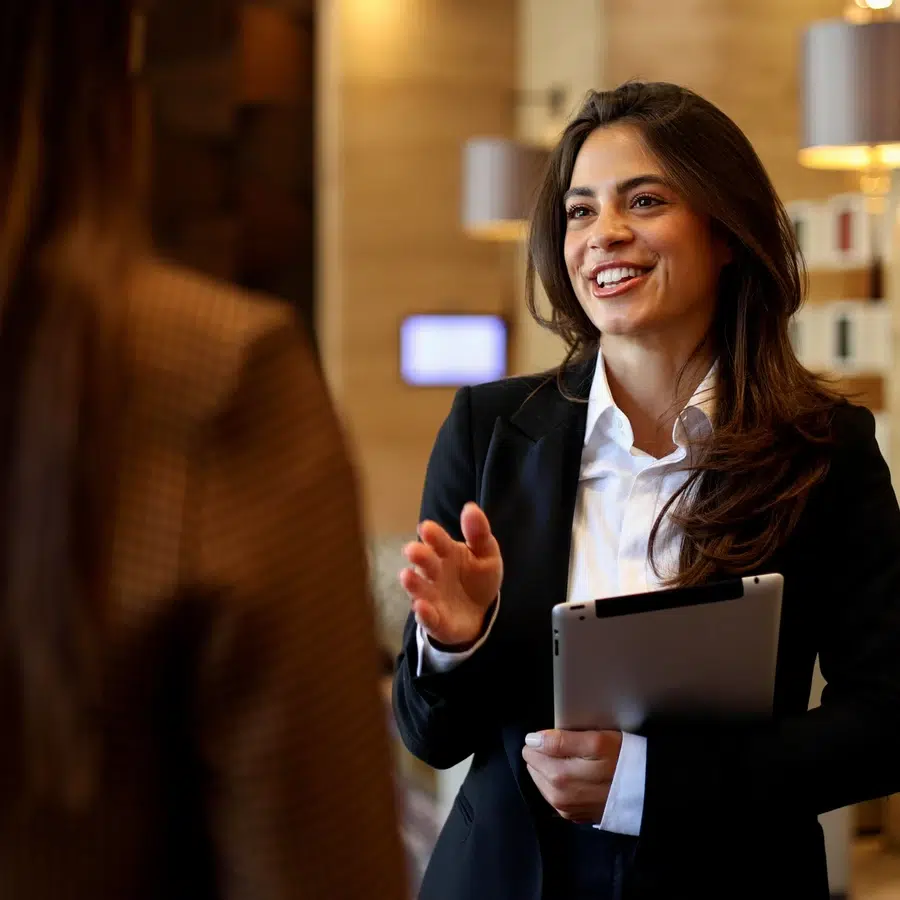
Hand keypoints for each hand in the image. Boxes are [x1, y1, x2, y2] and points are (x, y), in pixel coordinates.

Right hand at [400, 502, 502, 646]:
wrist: (481, 613)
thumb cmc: (478, 578)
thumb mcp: (486, 554)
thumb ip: (479, 533)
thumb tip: (470, 507)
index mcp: (446, 552)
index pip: (438, 541)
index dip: (433, 535)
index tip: (427, 528)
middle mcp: (434, 572)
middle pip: (425, 562)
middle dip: (419, 556)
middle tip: (412, 550)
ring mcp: (432, 596)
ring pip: (420, 589)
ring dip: (413, 583)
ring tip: (406, 576)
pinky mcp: (436, 620)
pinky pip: (428, 617)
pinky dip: (424, 613)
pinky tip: (421, 607)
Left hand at [522, 729, 622, 823]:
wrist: (647, 790)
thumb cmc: (623, 760)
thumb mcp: (596, 740)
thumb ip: (561, 740)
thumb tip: (533, 739)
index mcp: (560, 775)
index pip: (533, 748)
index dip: (543, 737)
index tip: (559, 735)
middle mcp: (559, 795)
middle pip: (533, 764)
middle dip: (545, 753)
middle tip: (570, 748)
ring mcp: (564, 807)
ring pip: (540, 778)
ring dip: (550, 767)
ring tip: (574, 761)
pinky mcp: (571, 815)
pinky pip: (551, 793)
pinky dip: (557, 782)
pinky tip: (575, 776)